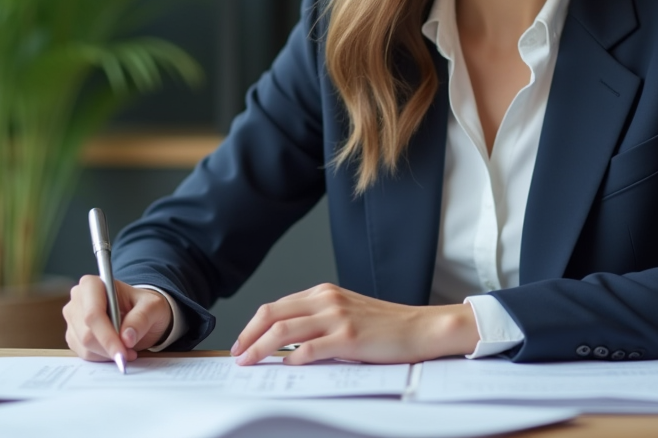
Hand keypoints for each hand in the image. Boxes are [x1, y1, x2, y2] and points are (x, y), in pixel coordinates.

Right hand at [63, 275, 172, 362]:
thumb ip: (141, 319)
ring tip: (127, 349)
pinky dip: (102, 357)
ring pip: (84, 346)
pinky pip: (84, 353)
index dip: (106, 335)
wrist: (141, 313)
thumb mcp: (152, 306)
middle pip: (86, 333)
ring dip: (107, 353)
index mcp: (93, 284)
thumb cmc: (145, 305)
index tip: (122, 352)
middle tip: (129, 353)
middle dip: (109, 347)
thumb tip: (126, 338)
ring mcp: (73, 318)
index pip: (93, 313)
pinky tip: (115, 349)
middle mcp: (78, 299)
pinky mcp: (73, 335)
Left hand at [230, 283, 478, 365]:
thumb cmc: (386, 326)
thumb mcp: (347, 312)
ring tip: (249, 361)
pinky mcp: (349, 338)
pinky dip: (292, 357)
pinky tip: (284, 365)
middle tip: (237, 353)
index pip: (277, 306)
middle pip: (273, 314)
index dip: (254, 325)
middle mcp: (327, 300)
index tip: (242, 341)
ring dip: (261, 348)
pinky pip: (310, 348)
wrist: (420, 328)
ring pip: (285, 330)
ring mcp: (337, 317)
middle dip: (249, 335)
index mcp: (324, 293)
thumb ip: (318, 320)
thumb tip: (286, 342)